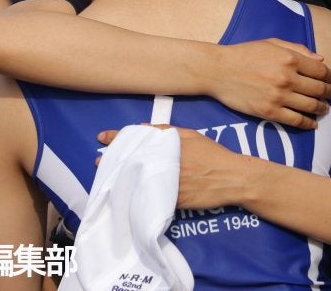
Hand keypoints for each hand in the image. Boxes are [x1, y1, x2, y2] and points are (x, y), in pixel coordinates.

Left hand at [99, 126, 248, 209]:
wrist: (232, 178)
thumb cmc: (212, 154)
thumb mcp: (190, 135)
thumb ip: (165, 132)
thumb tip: (143, 128)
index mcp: (168, 144)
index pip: (136, 138)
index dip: (116, 137)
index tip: (101, 137)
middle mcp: (164, 162)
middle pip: (131, 160)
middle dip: (113, 160)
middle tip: (99, 160)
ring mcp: (167, 183)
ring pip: (137, 179)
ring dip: (121, 178)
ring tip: (108, 177)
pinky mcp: (171, 201)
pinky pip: (149, 196)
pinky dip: (137, 194)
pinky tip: (127, 193)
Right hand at [208, 38, 330, 128]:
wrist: (218, 70)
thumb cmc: (244, 54)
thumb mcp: (271, 44)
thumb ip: (298, 50)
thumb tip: (321, 61)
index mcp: (289, 58)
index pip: (321, 71)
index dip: (330, 77)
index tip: (330, 80)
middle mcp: (286, 77)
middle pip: (319, 89)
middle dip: (329, 93)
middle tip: (330, 95)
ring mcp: (278, 96)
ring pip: (311, 106)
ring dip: (322, 109)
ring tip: (323, 109)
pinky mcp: (269, 112)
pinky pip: (297, 121)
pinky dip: (309, 123)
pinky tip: (312, 123)